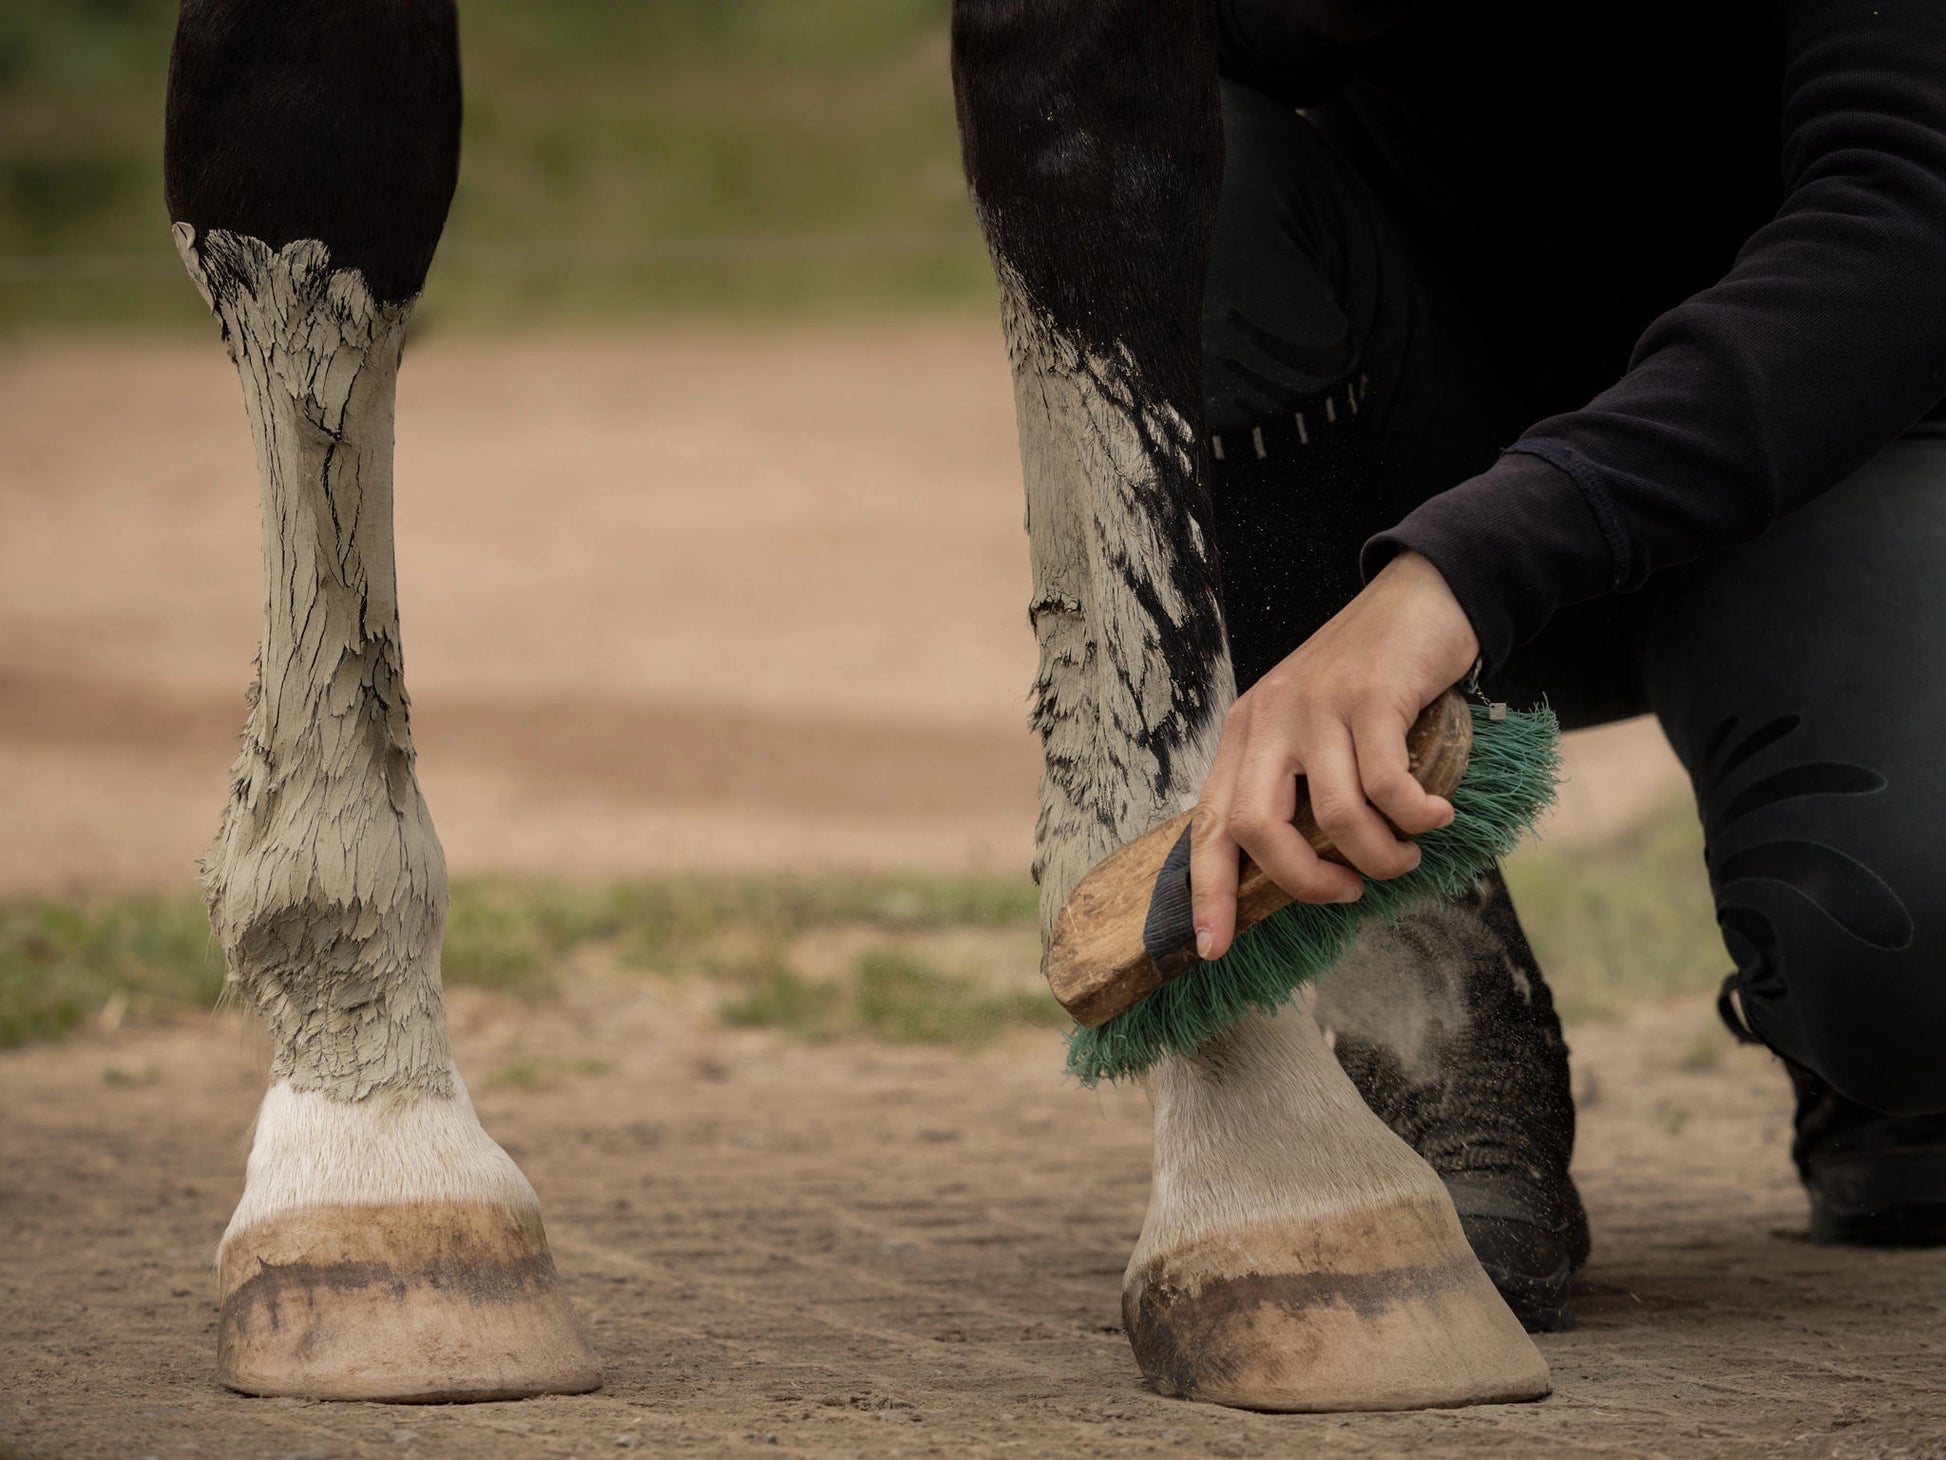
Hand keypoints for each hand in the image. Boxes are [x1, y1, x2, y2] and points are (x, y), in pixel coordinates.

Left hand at [1191, 550, 1480, 959]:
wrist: (1420, 598)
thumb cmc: (1369, 677)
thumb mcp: (1310, 727)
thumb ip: (1295, 785)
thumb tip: (1297, 871)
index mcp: (1245, 734)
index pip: (1209, 824)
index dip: (1209, 892)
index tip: (1212, 948)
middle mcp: (1269, 719)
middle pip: (1255, 826)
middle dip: (1301, 881)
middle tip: (1346, 893)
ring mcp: (1317, 705)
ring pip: (1333, 815)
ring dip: (1376, 855)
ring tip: (1404, 854)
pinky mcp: (1371, 696)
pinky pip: (1387, 786)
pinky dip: (1416, 817)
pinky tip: (1436, 814)